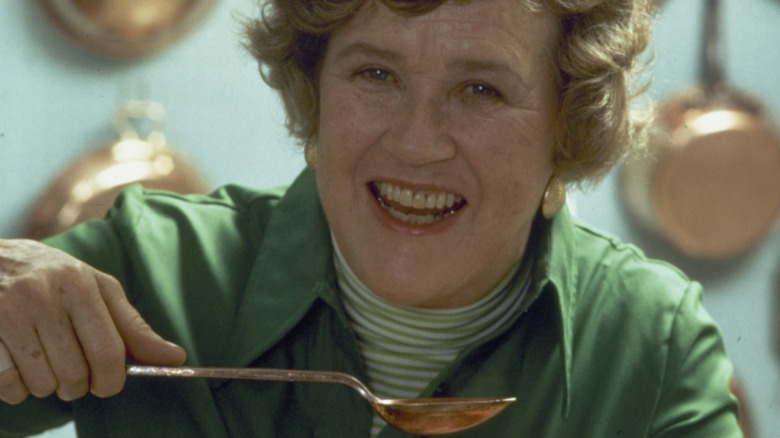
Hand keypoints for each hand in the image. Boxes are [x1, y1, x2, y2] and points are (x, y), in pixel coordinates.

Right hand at [0, 239, 185, 404]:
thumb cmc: (53, 278)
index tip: (109, 384)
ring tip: (42, 361)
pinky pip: (8, 386)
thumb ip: (133, 326)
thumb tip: (176, 358)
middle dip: (78, 386)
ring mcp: (9, 312)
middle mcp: (44, 295)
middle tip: (72, 372)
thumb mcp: (96, 289)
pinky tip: (16, 363)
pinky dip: (15, 388)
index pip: (109, 351)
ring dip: (45, 385)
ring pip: (42, 384)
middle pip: (75, 374)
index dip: (112, 380)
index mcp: (80, 284)